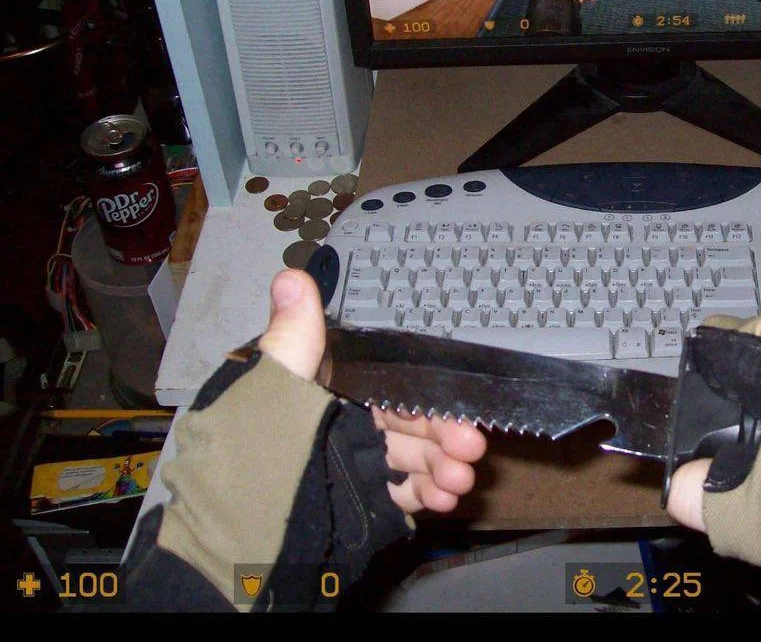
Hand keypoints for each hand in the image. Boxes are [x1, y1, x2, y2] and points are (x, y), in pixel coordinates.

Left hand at [258, 270, 486, 515]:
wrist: (223, 549)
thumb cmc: (241, 464)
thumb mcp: (266, 394)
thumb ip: (290, 341)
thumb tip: (290, 275)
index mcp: (322, 391)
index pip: (388, 384)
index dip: (425, 394)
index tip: (462, 404)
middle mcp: (340, 424)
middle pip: (407, 424)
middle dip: (444, 435)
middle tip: (472, 449)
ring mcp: (349, 466)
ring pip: (409, 459)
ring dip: (442, 467)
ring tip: (462, 481)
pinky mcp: (354, 504)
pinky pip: (398, 494)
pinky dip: (425, 495)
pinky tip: (445, 499)